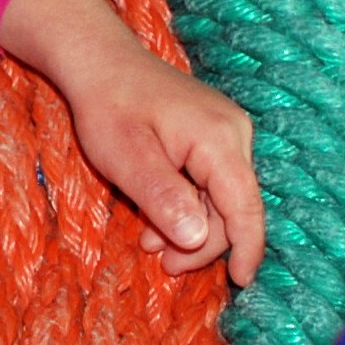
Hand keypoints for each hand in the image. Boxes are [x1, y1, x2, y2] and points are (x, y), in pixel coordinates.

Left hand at [69, 48, 265, 284]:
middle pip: (233, 205)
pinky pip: (209, 180)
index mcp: (219, 139)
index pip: (245, 206)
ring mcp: (226, 131)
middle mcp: (234, 133)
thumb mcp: (126, 158)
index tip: (240, 282)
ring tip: (150, 243)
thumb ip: (163, 198)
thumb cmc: (107, 107)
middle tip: (164, 264)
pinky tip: (157, 218)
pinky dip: (187, 204)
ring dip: (190, 225)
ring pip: (220, 196)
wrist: (99, 62)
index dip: (246, 248)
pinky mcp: (212, 134)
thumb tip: (198, 238)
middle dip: (202, 241)